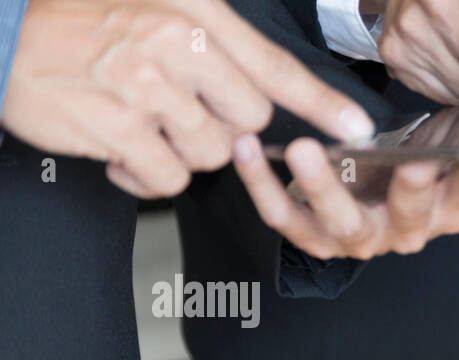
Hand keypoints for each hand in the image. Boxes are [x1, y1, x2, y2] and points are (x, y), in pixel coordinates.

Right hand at [2, 0, 373, 197]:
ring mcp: (145, 83)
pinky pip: (166, 177)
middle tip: (174, 111)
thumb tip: (274, 95)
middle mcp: (176, 42)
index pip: (274, 66)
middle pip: (249, 123)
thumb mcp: (161, 11)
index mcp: (195, 14)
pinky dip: (145, 176)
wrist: (3, 31)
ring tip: (139, 123)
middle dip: (219, 129)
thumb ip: (221, 48)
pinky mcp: (116, 122)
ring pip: (210, 154)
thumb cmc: (83, 24)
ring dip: (179, 153)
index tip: (357, 127)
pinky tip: (118, 147)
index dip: (321, 103)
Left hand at [231, 105, 458, 258]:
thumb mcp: (451, 144)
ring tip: (303, 149)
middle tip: (408, 163)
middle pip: (412, 215)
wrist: (361, 198)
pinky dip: (264, 189)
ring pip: (344, 225)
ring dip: (324, 188)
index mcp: (450, 208)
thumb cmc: (409, 166)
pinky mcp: (317, 239)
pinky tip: (249, 152)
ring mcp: (362, 240)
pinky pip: (287, 221)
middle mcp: (409, 231)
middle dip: (408, 190)